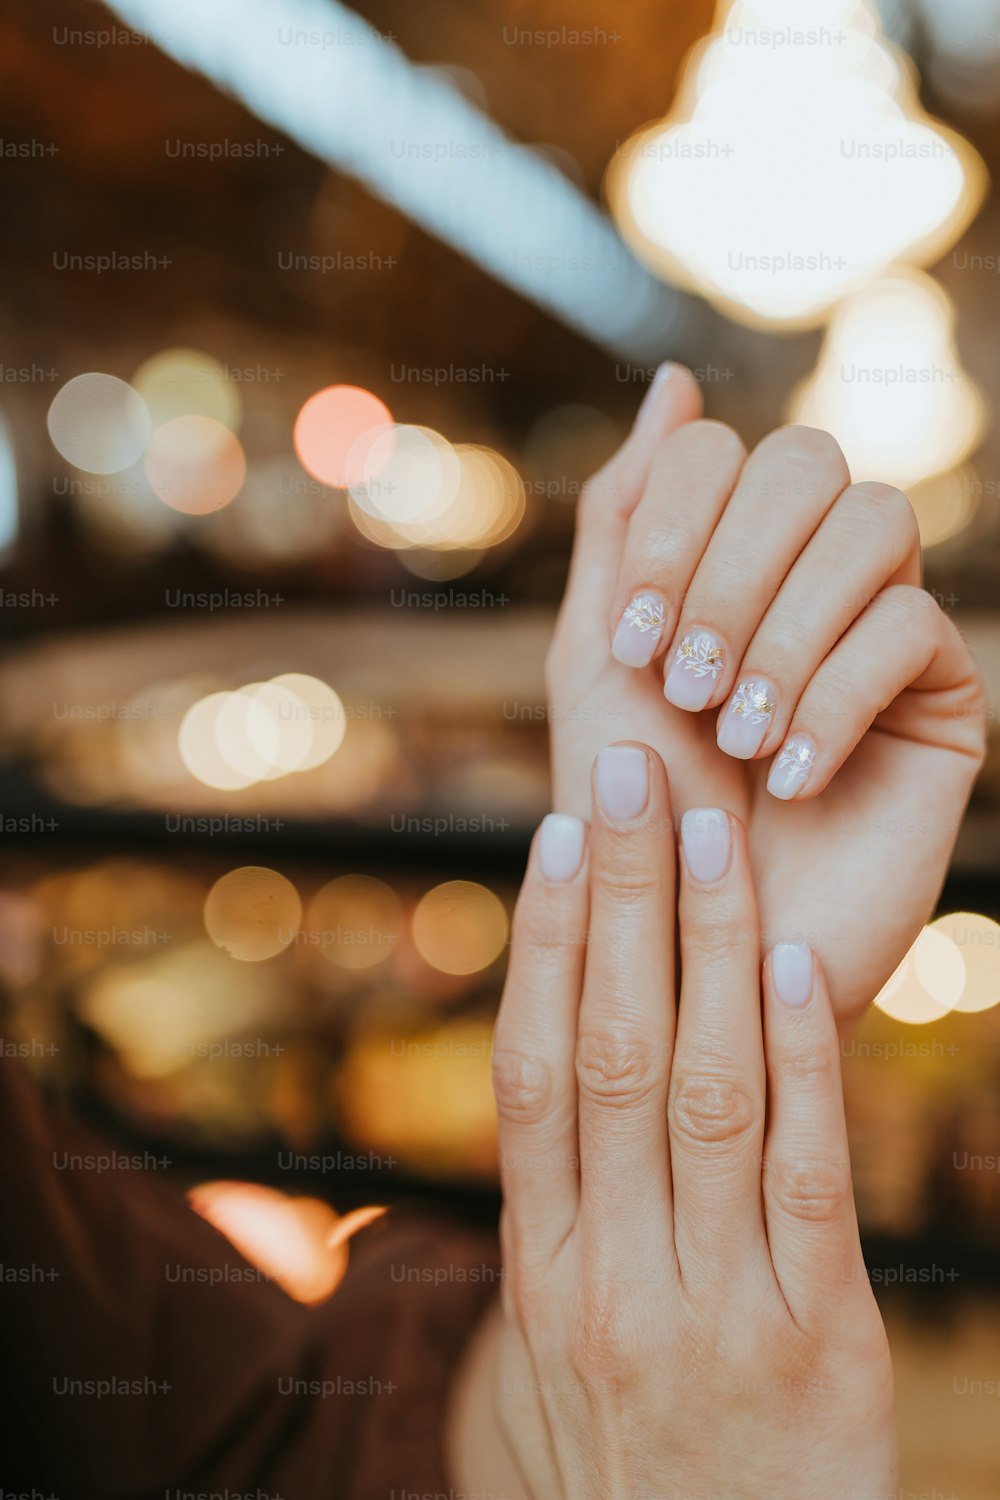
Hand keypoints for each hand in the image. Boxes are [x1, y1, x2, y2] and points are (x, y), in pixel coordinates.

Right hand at [492, 743, 896, 1497]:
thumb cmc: (647, 1443)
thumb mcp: (574, 1337)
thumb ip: (570, 1206)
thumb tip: (570, 1049)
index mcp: (542, 1269)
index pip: (530, 1072)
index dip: (544, 944)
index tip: (557, 839)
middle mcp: (611, 1275)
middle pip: (609, 1050)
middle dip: (620, 900)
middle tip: (628, 776)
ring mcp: (711, 1303)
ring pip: (700, 1087)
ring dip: (707, 944)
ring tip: (715, 829)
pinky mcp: (814, 1334)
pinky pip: (804, 1171)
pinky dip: (796, 1057)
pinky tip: (790, 962)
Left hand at [547, 367, 986, 1029]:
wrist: (697, 943)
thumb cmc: (637, 809)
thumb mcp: (598, 659)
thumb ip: (625, 522)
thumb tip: (674, 383)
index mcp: (723, 554)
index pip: (720, 451)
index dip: (674, 528)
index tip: (637, 642)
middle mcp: (808, 574)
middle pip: (806, 464)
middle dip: (730, 573)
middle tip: (686, 685)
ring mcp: (880, 627)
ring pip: (875, 526)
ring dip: (785, 632)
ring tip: (736, 736)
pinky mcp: (941, 697)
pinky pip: (914, 631)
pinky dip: (834, 699)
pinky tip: (791, 778)